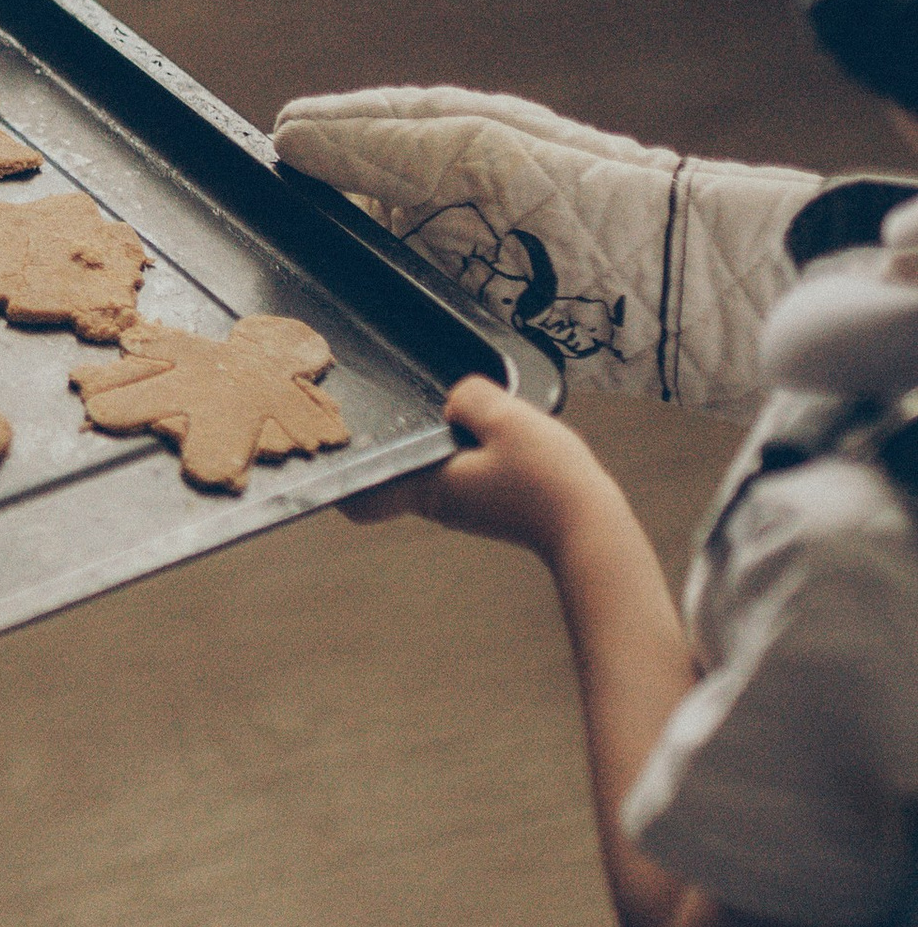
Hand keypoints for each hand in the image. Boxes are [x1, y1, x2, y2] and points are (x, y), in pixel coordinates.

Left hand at [359, 374, 621, 557]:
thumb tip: (457, 398)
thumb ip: (470, 398)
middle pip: (394, 474)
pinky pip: (462, 470)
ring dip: (430, 441)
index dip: (342, 476)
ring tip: (441, 405)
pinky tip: (484, 424)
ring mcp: (465, 506)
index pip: (362, 499)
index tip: (333, 444)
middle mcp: (439, 504)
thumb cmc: (547, 479)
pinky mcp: (492, 503)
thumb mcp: (505, 417)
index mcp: (428, 489)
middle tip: (380, 405)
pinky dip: (462, 448)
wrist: (593, 528)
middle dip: (388, 442)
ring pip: (431, 469)